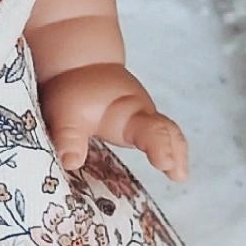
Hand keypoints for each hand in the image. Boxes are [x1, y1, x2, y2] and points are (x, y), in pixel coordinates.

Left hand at [39, 63, 187, 181]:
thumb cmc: (75, 91)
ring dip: (177, 153)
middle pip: (166, 131)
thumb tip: (71, 162)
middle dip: (175, 151)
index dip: (159, 147)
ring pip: (169, 133)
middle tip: (179, 175)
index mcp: (128, 112)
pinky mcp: (139, 127)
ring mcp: (143, 120)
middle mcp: (142, 116)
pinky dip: (169, 151)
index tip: (165, 164)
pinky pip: (160, 138)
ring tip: (180, 176)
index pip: (148, 129)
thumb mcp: (66, 113)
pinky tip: (172, 171)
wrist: (82, 70)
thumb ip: (69, 137)